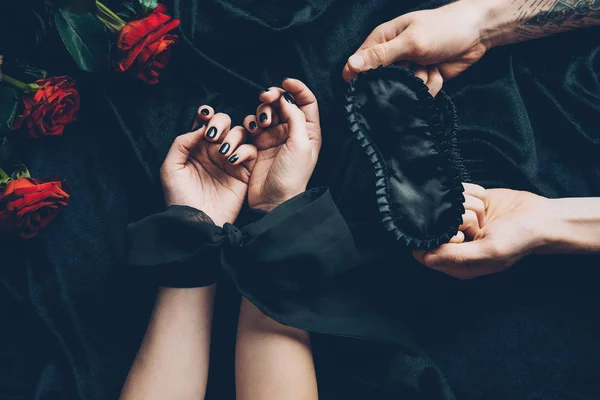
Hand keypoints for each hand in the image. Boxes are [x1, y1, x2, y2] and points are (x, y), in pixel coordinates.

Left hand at [161, 106, 256, 225]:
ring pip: (240, 133)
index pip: (205, 122)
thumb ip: (181, 143)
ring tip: (223, 152)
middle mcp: (214, 151)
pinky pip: (251, 151)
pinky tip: (232, 160)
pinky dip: (245, 150)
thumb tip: (200, 127)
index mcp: (196, 148)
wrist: (197, 222)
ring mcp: (231, 160)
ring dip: (233, 136)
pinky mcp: (245, 172)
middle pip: (225, 123)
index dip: (206, 114)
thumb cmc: (180, 198)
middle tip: (213, 136)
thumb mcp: (170, 168)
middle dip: (221, 122)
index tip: (204, 116)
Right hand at [242, 78, 321, 210]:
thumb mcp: (300, 144)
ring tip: (260, 124)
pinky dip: (250, 124)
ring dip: (261, 112)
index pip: (307, 101)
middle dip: (274, 97)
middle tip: (265, 97)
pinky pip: (252, 126)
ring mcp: (274, 138)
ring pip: (266, 112)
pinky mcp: (258, 145)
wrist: (273, 201)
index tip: (285, 82)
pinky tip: (251, 131)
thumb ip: (295, 117)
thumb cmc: (291, 176)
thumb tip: (286, 98)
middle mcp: (292, 132)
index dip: (297, 88)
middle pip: (284, 103)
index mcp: (309, 131)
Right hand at [342, 0, 488, 91]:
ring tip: (428, 66)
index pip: (358, 66)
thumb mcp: (410, 41)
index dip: (362, 77)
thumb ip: (381, 56)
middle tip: (412, 68)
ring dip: (418, 82)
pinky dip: (431, 85)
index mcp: (381, 41)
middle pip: (380, 83)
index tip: (376, 81)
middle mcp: (392, 57)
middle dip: (397, 82)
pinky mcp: (422, 81)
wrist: (478, 33)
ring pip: (402, 91)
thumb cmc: (442, 28)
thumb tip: (350, 66)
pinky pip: (419, 94)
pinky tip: (438, 71)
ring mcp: (407, 70)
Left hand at [413, 188, 549, 278]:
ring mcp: (460, 220)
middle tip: (479, 224)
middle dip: (459, 219)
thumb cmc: (519, 239)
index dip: (438, 238)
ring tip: (486, 214)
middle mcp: (455, 242)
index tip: (459, 234)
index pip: (426, 251)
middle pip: (434, 223)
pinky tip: (486, 202)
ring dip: (470, 205)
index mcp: (457, 262)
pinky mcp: (467, 202)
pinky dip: (473, 193)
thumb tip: (424, 257)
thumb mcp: (489, 251)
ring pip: (446, 203)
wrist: (541, 217)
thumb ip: (456, 256)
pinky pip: (458, 190)